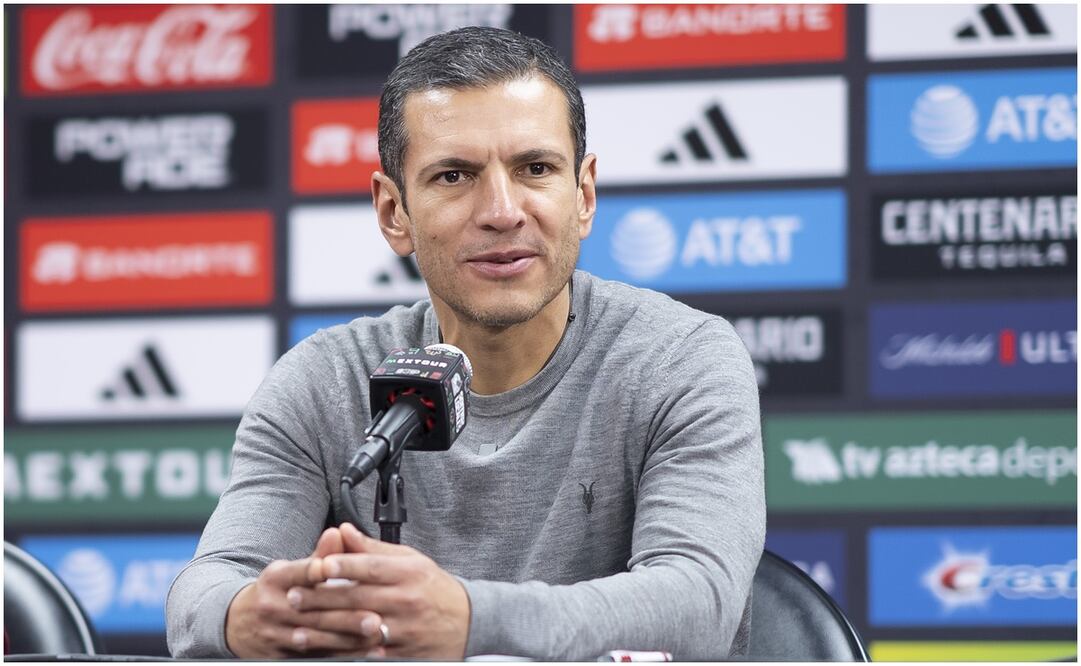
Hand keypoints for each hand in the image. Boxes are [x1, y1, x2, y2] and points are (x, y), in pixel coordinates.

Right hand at [223, 527, 385, 657]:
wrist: (237, 622)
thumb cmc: (276, 591)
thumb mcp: (289, 570)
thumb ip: (319, 555)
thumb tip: (338, 532)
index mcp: (276, 579)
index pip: (298, 573)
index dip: (315, 570)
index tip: (333, 569)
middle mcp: (273, 607)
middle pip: (313, 612)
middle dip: (346, 616)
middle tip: (376, 617)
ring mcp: (276, 634)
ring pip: (316, 639)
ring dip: (348, 640)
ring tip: (375, 636)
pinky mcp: (281, 655)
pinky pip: (316, 657)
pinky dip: (341, 656)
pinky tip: (364, 653)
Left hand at [286, 522, 470, 658]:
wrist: (468, 622)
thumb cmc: (434, 587)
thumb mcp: (411, 560)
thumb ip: (373, 549)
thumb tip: (343, 531)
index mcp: (408, 573)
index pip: (371, 567)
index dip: (344, 565)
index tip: (318, 564)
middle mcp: (406, 600)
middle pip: (358, 598)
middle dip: (321, 598)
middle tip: (293, 597)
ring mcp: (404, 629)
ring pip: (357, 629)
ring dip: (324, 630)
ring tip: (298, 628)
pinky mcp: (402, 652)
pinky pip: (368, 653)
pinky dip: (343, 653)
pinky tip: (322, 652)